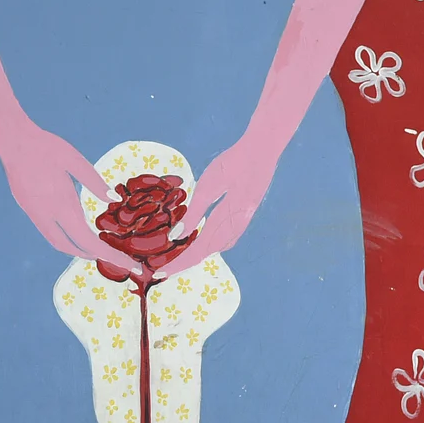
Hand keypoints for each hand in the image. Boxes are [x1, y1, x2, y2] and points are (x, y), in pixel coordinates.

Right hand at [0, 123, 133, 270]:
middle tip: (119, 258)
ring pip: (59, 243)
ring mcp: (36, 215)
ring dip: (80, 249)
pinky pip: (51, 233)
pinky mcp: (29, 210)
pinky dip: (67, 239)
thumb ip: (95, 183)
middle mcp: (47, 217)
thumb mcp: (75, 161)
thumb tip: (115, 200)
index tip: (131, 265)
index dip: (110, 255)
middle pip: (74, 248)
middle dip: (97, 256)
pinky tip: (76, 231)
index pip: (89, 241)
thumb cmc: (46, 147)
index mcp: (62, 206)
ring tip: (99, 248)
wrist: (13, 142)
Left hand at [158, 139, 277, 277]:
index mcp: (225, 220)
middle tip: (164, 270)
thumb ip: (194, 213)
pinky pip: (226, 238)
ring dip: (198, 255)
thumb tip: (176, 237)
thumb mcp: (208, 186)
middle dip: (185, 262)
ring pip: (218, 247)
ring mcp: (243, 221)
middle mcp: (236, 226)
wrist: (263, 150)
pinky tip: (204, 242)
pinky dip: (211, 245)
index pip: (198, 249)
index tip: (161, 272)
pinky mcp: (245, 214)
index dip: (179, 263)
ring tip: (179, 259)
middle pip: (207, 252)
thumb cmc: (233, 163)